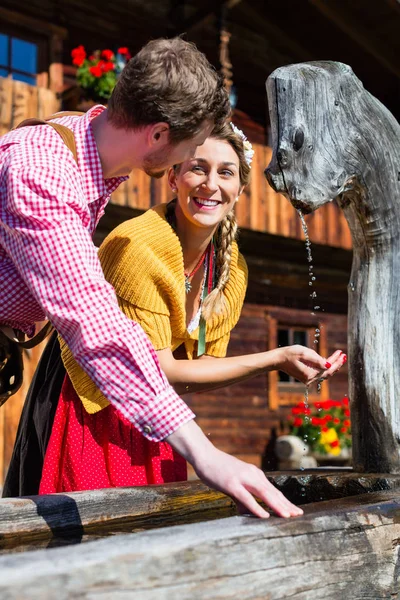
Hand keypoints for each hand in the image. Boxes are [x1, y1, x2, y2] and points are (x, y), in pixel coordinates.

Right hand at [167, 420, 302, 518]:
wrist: (205, 456)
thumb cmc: (218, 470)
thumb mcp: (234, 484)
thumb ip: (241, 498)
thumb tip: (246, 511)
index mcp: (254, 474)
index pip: (273, 490)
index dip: (285, 501)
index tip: (295, 510)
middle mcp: (252, 475)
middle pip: (273, 492)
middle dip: (286, 504)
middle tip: (299, 515)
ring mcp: (243, 478)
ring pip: (264, 494)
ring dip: (277, 505)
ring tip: (288, 516)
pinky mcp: (232, 484)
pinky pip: (247, 497)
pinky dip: (257, 507)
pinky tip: (265, 515)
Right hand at [276, 346, 344, 385]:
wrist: (279, 359)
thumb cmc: (290, 354)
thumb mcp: (304, 353)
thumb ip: (317, 360)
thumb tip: (328, 365)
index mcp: (311, 374)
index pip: (328, 369)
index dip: (336, 361)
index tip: (342, 353)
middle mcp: (310, 379)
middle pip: (328, 372)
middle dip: (337, 364)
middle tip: (344, 356)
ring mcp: (308, 379)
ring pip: (325, 374)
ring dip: (333, 366)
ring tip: (340, 358)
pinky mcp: (306, 377)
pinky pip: (319, 374)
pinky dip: (326, 368)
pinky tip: (329, 361)